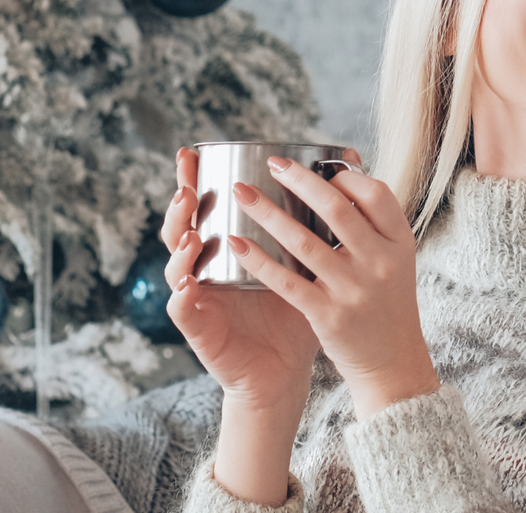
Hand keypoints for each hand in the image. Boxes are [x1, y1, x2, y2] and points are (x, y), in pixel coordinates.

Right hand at [161, 147, 321, 418]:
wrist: (285, 371)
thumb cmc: (296, 312)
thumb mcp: (307, 263)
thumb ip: (316, 219)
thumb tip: (349, 163)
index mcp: (227, 247)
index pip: (204, 206)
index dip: (193, 180)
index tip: (193, 152)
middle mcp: (206, 268)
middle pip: (182, 228)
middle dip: (179, 204)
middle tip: (186, 185)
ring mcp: (200, 298)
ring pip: (176, 266)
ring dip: (180, 246)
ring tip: (191, 231)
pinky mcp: (199, 330)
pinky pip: (183, 311)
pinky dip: (183, 296)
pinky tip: (190, 283)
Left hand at [228, 149, 439, 416]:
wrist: (392, 362)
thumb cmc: (387, 302)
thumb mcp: (394, 259)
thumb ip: (372, 222)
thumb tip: (345, 168)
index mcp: (399, 242)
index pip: (376, 193)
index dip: (346, 177)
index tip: (321, 169)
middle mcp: (380, 263)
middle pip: (337, 209)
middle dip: (300, 180)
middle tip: (273, 164)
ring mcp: (354, 290)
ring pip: (304, 242)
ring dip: (268, 213)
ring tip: (242, 193)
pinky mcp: (328, 315)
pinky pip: (287, 282)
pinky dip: (259, 260)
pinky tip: (237, 243)